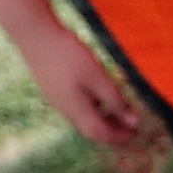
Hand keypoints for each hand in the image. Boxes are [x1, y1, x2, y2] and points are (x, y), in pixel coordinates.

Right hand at [10, 22, 154, 147]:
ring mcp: (57, 100)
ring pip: (83, 119)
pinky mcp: (53, 89)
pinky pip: (76, 108)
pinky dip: (92, 110)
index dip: (120, 137)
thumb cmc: (69, 55)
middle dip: (113, 132)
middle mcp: (66, 111)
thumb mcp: (98, 77)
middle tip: (131, 127)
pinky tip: (99, 97)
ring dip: (103, 120)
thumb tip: (134, 123)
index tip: (137, 133)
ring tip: (120, 112)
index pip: (101, 134)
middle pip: (92, 130)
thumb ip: (116, 101)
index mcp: (77, 111)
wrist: (35, 35)